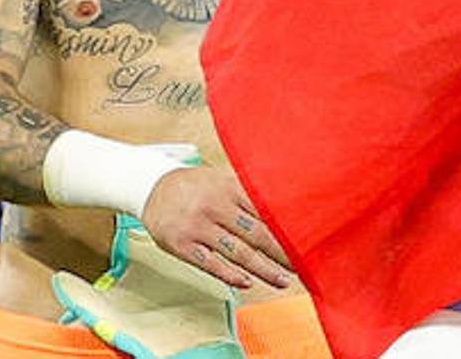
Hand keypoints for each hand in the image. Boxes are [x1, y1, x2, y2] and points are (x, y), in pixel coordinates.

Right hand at [140, 165, 292, 288]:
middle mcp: (216, 207)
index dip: (289, 227)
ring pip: (237, 252)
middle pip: (257, 233)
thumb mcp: (223, 178)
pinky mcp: (182, 245)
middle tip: (303, 264)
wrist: (151, 187)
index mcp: (231, 188)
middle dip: (283, 252)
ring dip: (263, 269)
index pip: (267, 210)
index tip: (309, 239)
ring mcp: (199, 227)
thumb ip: (250, 191)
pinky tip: (248, 282)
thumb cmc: (196, 185)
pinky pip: (210, 263)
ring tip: (282, 280)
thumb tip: (288, 202)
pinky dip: (230, 274)